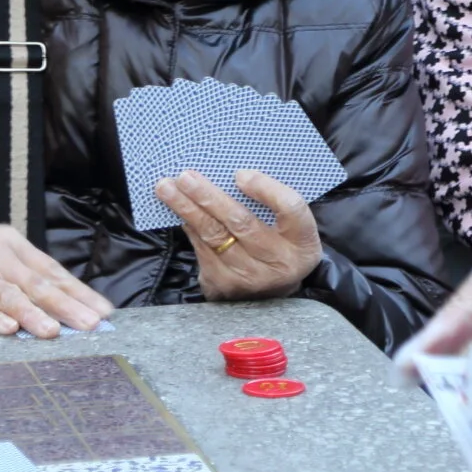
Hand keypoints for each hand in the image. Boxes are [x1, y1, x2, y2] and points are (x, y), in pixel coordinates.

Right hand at [0, 217, 114, 338]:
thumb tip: (64, 300)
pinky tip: (7, 330)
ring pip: (8, 296)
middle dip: (66, 306)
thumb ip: (26, 272)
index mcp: (12, 246)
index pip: (52, 271)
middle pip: (37, 284)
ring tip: (53, 331)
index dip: (79, 292)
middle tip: (90, 325)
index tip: (103, 311)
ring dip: (32, 314)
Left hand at [157, 168, 322, 300]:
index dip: (266, 189)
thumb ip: (272, 203)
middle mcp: (278, 264)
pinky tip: (179, 212)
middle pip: (242, 223)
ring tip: (168, 189)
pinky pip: (201, 250)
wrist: (271, 297)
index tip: (240, 174)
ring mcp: (249, 279)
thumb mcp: (289, 228)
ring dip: (187, 210)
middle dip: (209, 197)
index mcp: (302, 242)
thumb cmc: (279, 247)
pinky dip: (189, 228)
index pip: (291, 209)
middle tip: (186, 177)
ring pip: (214, 237)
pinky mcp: (224, 287)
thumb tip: (230, 175)